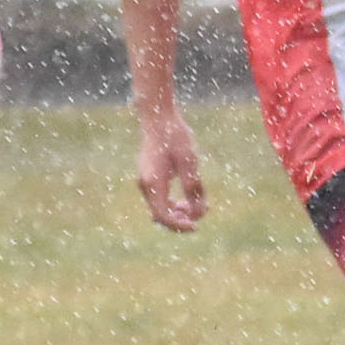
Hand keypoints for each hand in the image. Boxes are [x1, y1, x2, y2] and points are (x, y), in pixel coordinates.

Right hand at [134, 109, 207, 230]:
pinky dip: (172, 203)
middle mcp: (145, 184)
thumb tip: (199, 211)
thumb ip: (193, 187)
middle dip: (180, 219)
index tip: (196, 226)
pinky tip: (187, 199)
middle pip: (160, 215)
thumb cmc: (175, 136)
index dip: (179, 225)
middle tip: (200, 216)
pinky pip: (158, 198)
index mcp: (153, 182)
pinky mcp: (148, 177)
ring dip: (177, 212)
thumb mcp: (189, 161)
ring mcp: (145, 181)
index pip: (163, 215)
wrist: (158, 118)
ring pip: (159, 207)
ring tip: (197, 206)